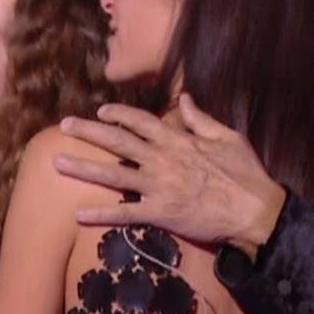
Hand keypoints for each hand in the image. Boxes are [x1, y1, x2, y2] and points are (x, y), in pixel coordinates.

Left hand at [54, 95, 287, 256]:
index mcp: (178, 140)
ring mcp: (159, 187)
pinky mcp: (161, 213)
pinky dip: (101, 214)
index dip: (118, 114)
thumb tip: (184, 99)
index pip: (140, 121)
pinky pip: (125, 214)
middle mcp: (162, 160)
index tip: (101, 111)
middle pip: (117, 141)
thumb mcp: (228, 137)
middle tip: (64, 126)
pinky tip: (78, 214)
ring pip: (113, 174)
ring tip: (57, 163)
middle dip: (88, 132)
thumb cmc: (246, 173)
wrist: (256, 211)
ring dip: (83, 168)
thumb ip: (201, 118)